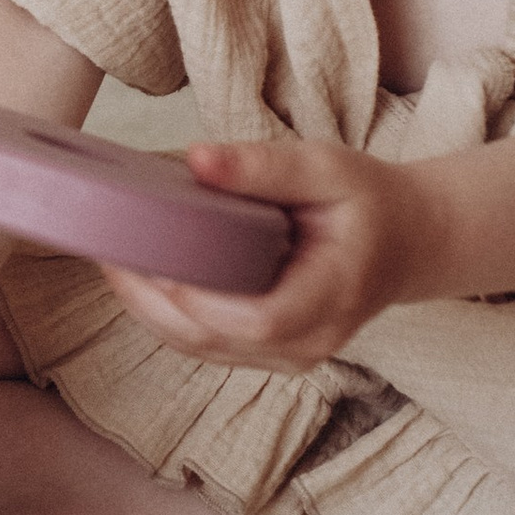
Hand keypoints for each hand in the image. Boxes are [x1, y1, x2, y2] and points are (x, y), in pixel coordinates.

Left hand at [100, 138, 426, 371]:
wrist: (407, 241)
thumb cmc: (367, 201)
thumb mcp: (326, 167)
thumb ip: (262, 166)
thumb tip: (195, 159)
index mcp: (332, 297)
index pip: (257, 317)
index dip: (197, 297)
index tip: (149, 257)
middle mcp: (309, 342)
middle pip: (214, 339)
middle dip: (151, 300)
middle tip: (107, 248)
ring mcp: (287, 355)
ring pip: (201, 348)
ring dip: (148, 309)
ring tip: (110, 256)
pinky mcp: (266, 352)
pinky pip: (205, 344)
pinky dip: (164, 314)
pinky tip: (137, 275)